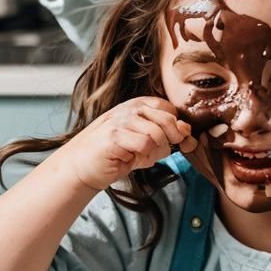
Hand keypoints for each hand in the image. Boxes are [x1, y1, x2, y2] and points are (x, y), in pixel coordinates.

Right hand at [67, 98, 195, 191]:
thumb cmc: (115, 154)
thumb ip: (165, 135)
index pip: (170, 109)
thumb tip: (188, 132)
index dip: (176, 127)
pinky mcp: (115, 135)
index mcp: (138, 104)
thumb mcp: (144, 142)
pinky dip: (143, 158)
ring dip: (153, 153)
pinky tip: (129, 160)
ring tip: (138, 157)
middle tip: (153, 153)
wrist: (82, 166)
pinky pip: (145, 146)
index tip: (171, 141)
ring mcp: (122, 120)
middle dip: (168, 142)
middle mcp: (131, 108)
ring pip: (158, 135)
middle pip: (169, 121)